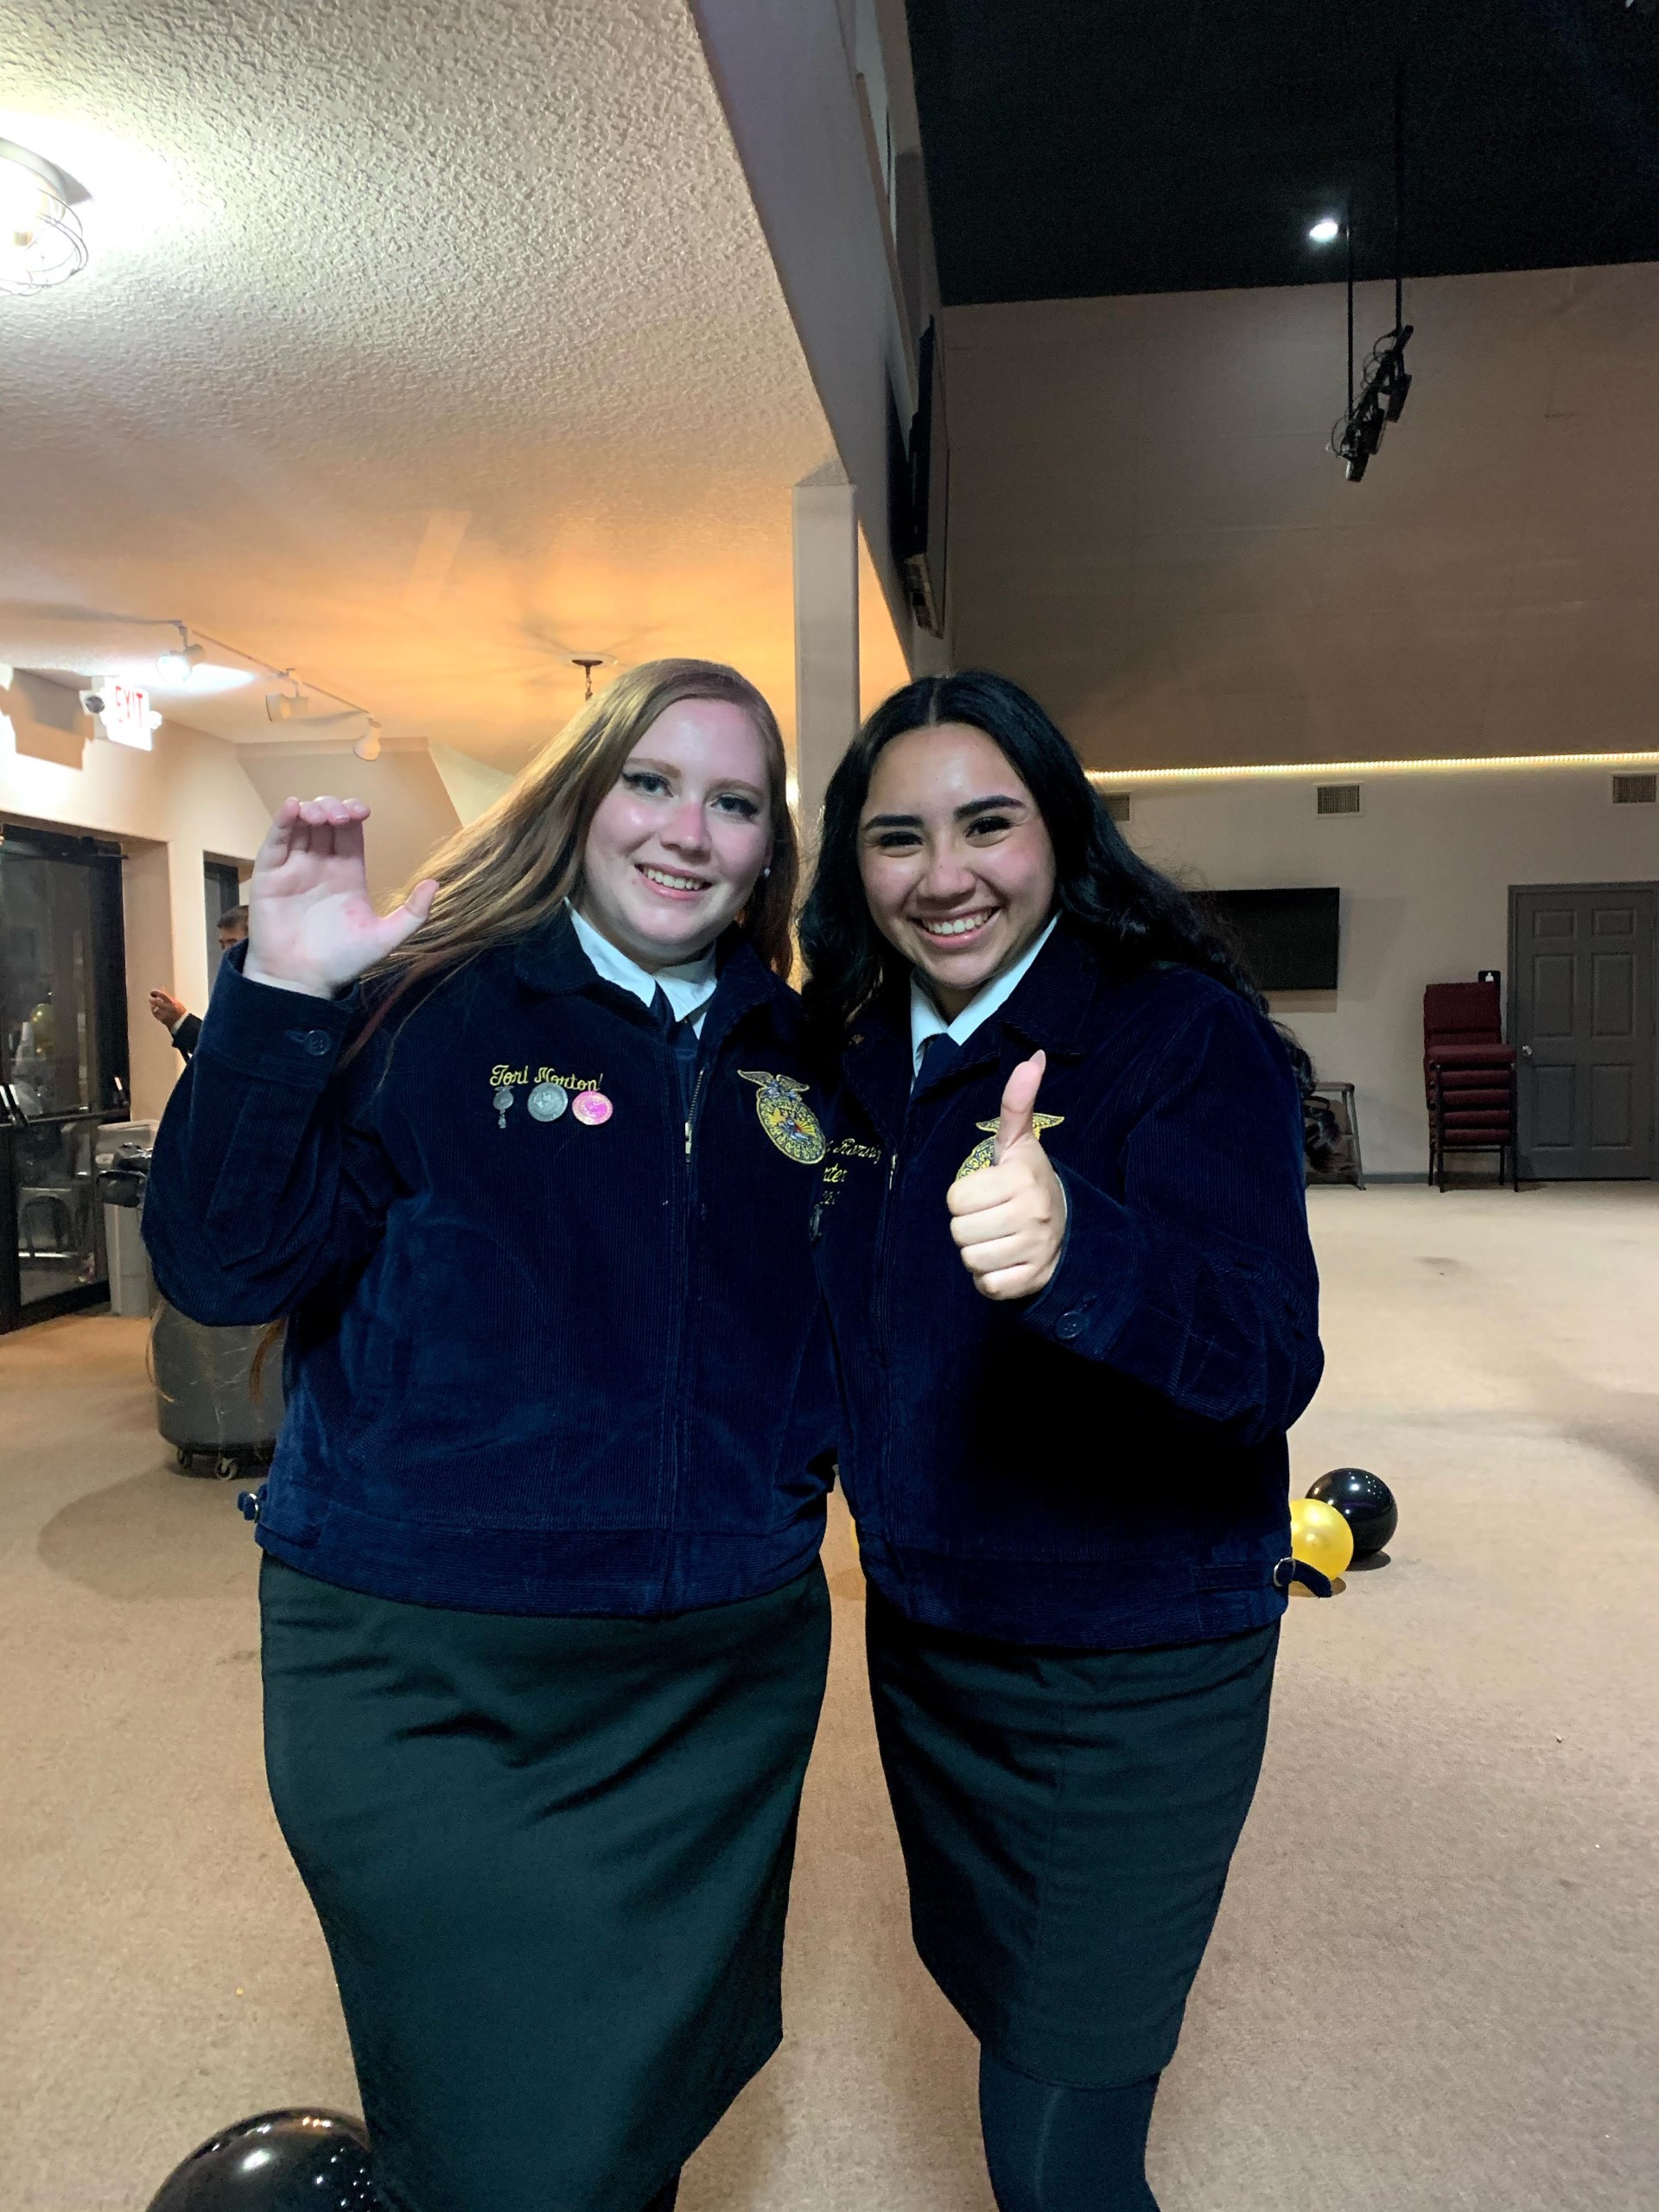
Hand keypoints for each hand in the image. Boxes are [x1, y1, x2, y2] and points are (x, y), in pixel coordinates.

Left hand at [149, 990, 186, 1029]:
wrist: (182, 1022)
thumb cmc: (179, 1011)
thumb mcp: (175, 1002)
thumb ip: (167, 996)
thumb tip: (162, 988)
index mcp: (171, 1002)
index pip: (161, 994)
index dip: (155, 992)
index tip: (152, 991)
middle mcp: (166, 1008)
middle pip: (154, 1001)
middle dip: (151, 998)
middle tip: (150, 997)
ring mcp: (163, 1014)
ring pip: (153, 1008)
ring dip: (152, 1005)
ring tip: (154, 1004)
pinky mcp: (161, 1019)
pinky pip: (155, 1014)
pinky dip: (154, 1011)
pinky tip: (155, 1010)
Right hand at [242, 797, 437, 998]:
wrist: (302, 981)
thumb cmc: (341, 961)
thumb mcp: (384, 938)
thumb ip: (412, 914)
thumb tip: (436, 884)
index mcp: (347, 873)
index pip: (350, 831)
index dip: (353, 814)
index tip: (362, 811)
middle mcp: (320, 865)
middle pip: (325, 821)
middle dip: (333, 808)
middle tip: (341, 816)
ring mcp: (294, 868)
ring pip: (300, 826)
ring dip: (310, 810)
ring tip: (319, 814)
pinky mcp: (270, 875)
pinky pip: (274, 842)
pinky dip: (281, 821)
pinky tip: (292, 807)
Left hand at [945, 1050, 1065, 1300]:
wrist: (1071, 1230)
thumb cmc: (1030, 1183)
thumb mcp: (1020, 1143)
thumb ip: (1017, 1103)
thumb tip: (1032, 1058)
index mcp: (1022, 1178)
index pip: (955, 1199)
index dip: (964, 1198)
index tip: (987, 1193)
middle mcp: (1032, 1214)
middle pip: (959, 1231)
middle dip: (968, 1226)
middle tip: (992, 1218)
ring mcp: (1035, 1249)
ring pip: (970, 1259)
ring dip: (977, 1253)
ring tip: (998, 1239)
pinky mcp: (1033, 1280)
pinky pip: (987, 1286)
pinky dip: (989, 1279)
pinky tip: (1005, 1262)